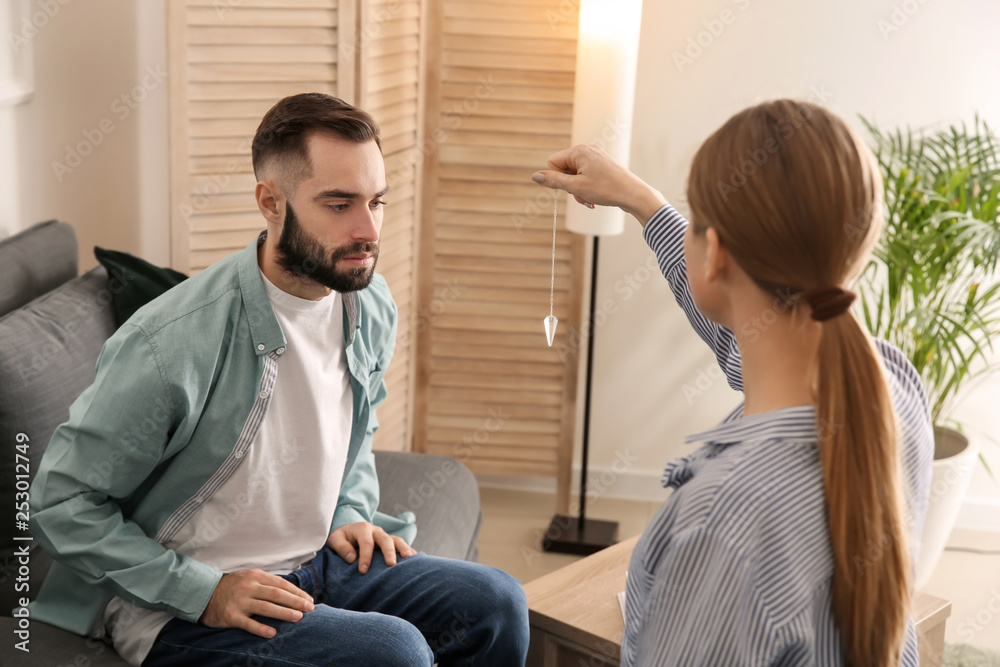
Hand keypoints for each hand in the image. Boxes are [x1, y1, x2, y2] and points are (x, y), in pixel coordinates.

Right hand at [200, 569, 314, 638]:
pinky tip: (273, 633)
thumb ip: (267, 582)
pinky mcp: (231, 616)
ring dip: (284, 613)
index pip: (281, 584)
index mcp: (256, 576)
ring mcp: (240, 601)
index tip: (309, 599)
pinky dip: (261, 628)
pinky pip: (248, 623)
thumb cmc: (232, 586)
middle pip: (277, 594)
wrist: (203, 593)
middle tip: (310, 609)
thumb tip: (292, 591)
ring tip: (298, 618)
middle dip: (295, 601)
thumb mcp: (249, 577)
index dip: (297, 592)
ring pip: (266, 607)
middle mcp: (249, 587)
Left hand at [327, 521, 416, 573]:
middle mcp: (376, 531)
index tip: (363, 571)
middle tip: (391, 565)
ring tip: (409, 560)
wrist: (348, 533)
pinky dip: (409, 551)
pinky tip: (415, 560)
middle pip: (385, 539)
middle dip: (389, 552)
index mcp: (362, 528)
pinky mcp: (391, 542)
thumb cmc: (341, 538)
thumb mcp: (335, 540)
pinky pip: (402, 545)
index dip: (365, 556)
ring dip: (404, 550)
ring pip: (397, 540)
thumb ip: (342, 547)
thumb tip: (353, 558)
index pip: (366, 542)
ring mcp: (385, 535)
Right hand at [532, 144, 666, 224]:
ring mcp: (595, 157)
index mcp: (579, 151)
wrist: (633, 194)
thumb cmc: (607, 189)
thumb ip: (554, 181)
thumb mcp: (576, 187)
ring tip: (589, 200)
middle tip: (581, 197)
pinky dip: (586, 188)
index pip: (553, 162)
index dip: (556, 179)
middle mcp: (587, 150)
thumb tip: (535, 176)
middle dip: (569, 187)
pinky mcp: (601, 165)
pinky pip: (585, 176)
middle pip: (564, 169)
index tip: (568, 189)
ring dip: (577, 190)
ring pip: (574, 175)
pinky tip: (594, 198)